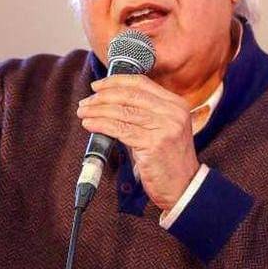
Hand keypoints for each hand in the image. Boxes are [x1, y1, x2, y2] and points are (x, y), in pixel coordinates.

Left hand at [77, 75, 199, 210]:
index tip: (98, 85)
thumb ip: (143, 113)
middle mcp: (173, 112)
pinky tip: (90, 124)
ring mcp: (165, 127)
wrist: (184, 187)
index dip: (116, 81)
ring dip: (97, 110)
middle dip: (102, 96)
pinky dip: (101, 125)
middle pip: (130, 95)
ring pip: (123, 112)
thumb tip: (108, 102)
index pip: (141, 82)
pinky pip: (120, 130)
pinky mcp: (154, 144)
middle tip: (86, 101)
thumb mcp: (162, 128)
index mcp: (176, 104)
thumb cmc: (167, 159)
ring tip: (83, 112)